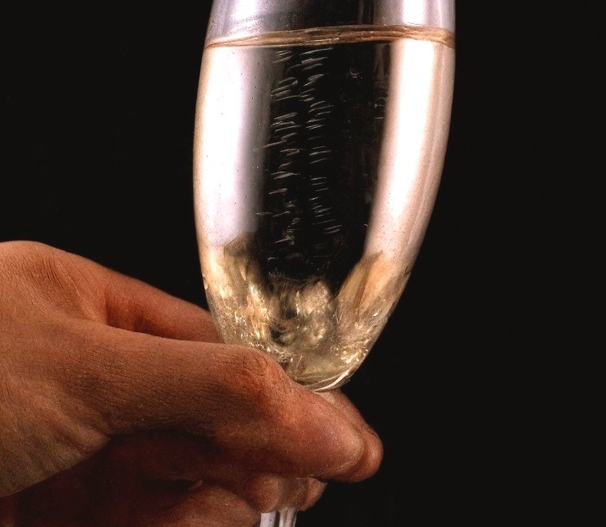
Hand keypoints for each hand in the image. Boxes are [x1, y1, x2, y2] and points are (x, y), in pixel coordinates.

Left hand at [0, 241, 382, 525]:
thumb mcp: (84, 371)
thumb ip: (214, 387)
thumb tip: (319, 412)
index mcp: (79, 310)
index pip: (211, 350)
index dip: (284, 391)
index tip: (344, 437)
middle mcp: (77, 382)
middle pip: (204, 418)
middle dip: (262, 449)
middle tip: (316, 478)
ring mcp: (61, 457)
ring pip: (178, 482)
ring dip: (225, 498)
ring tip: (250, 508)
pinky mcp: (50, 522)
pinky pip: (142, 525)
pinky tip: (206, 525)